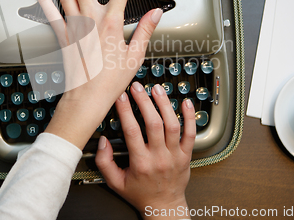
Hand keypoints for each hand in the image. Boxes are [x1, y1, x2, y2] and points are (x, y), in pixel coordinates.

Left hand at [35, 0, 162, 149]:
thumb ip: (145, 31)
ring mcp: (74, 28)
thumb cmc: (110, 81)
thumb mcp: (135, 56)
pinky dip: (44, 1)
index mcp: (111, 24)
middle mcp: (90, 21)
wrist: (87, 98)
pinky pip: (51, 15)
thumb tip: (155, 14)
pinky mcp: (62, 37)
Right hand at [95, 82, 195, 219]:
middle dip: (144, 101)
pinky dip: (190, 117)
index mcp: (140, 162)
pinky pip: (191, 133)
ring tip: (157, 89)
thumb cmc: (139, 194)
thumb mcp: (115, 182)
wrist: (164, 207)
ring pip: (172, 124)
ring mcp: (175, 155)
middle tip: (137, 87)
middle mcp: (159, 157)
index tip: (120, 96)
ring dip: (164, 104)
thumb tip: (102, 141)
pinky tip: (186, 102)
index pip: (132, 131)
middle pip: (153, 123)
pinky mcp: (186, 155)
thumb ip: (104, 162)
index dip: (125, 110)